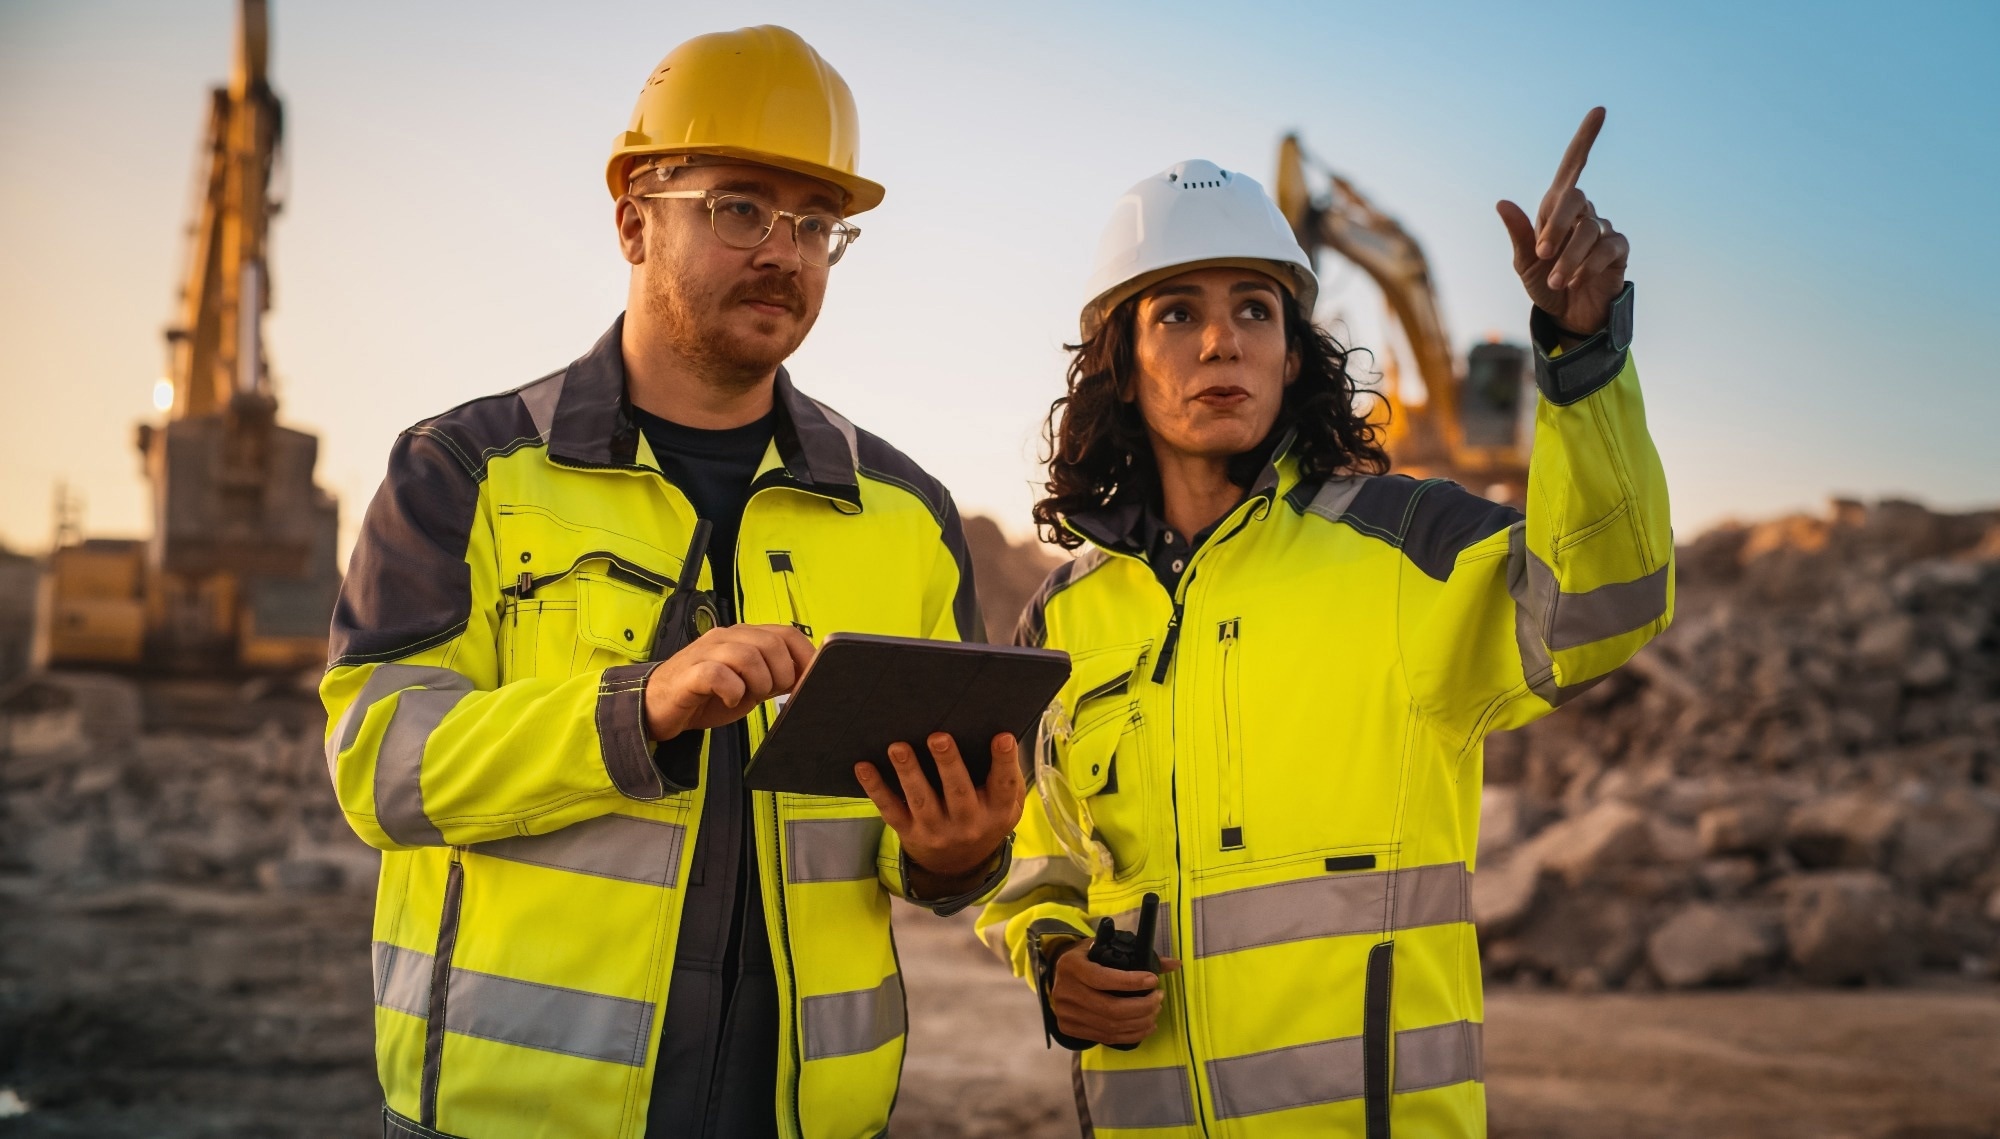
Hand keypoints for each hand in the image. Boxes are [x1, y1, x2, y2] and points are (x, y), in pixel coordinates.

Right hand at [642, 624, 815, 740]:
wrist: (657, 706)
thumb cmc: (705, 695)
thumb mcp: (749, 685)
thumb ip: (774, 676)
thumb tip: (807, 679)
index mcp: (744, 637)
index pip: (786, 633)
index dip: (806, 657)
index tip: (811, 680)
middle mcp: (726, 637)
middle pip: (771, 644)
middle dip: (781, 674)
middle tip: (770, 693)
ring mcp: (706, 652)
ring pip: (748, 656)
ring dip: (758, 683)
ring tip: (747, 696)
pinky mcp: (690, 673)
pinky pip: (719, 675)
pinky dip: (732, 691)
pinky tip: (728, 700)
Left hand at [854, 732, 1025, 881]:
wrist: (958, 864)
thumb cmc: (985, 816)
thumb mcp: (1007, 804)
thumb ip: (1006, 774)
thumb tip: (1000, 733)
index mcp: (997, 811)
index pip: (1004, 785)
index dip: (1004, 761)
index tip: (1003, 737)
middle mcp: (968, 823)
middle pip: (957, 792)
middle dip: (947, 763)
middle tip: (938, 736)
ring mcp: (936, 830)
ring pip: (921, 800)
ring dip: (908, 772)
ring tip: (898, 747)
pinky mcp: (909, 832)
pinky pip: (890, 809)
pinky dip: (875, 788)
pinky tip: (863, 767)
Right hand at [1048, 939, 1182, 1045]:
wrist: (1057, 977)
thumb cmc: (1086, 959)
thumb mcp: (1103, 948)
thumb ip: (1137, 955)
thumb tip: (1175, 964)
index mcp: (1072, 966)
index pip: (1103, 978)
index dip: (1131, 982)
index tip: (1154, 980)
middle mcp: (1065, 991)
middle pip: (1110, 1008)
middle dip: (1142, 1006)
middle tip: (1159, 998)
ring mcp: (1066, 1014)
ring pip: (1111, 1026)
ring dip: (1140, 1022)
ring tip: (1155, 1012)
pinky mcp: (1070, 1029)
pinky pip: (1107, 1037)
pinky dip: (1132, 1034)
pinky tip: (1146, 1026)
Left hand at [1497, 106, 1628, 336]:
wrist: (1567, 317)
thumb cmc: (1544, 285)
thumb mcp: (1524, 264)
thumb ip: (1518, 234)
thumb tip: (1502, 202)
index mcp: (1557, 210)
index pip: (1573, 167)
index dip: (1585, 139)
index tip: (1600, 110)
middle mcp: (1583, 213)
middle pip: (1574, 198)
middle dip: (1555, 225)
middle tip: (1541, 254)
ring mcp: (1603, 230)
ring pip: (1588, 230)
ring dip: (1567, 258)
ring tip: (1555, 280)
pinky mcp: (1619, 251)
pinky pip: (1606, 249)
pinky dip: (1587, 266)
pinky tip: (1575, 281)